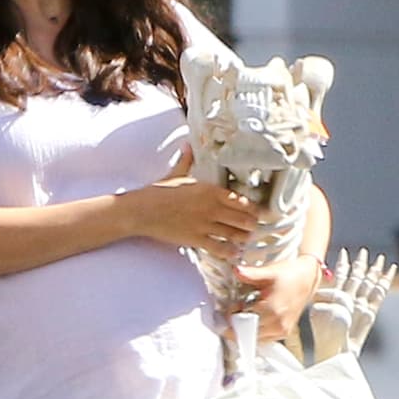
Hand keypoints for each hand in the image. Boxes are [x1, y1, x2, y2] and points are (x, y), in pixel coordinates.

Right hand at [136, 152, 258, 257]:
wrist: (141, 211)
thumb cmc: (156, 192)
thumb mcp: (174, 174)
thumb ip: (186, 161)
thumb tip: (187, 145)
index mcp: (208, 190)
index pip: (240, 200)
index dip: (252, 208)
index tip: (257, 212)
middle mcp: (211, 207)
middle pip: (242, 219)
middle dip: (251, 224)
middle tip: (254, 227)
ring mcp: (204, 224)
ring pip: (234, 234)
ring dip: (243, 238)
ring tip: (246, 239)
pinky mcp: (196, 239)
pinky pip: (220, 248)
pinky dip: (229, 251)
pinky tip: (232, 252)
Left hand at [231, 255, 319, 343]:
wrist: (307, 278)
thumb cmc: (289, 274)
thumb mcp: (269, 272)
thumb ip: (250, 274)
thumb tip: (236, 270)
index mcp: (273, 311)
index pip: (243, 322)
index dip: (231, 317)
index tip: (227, 308)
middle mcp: (278, 325)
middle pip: (247, 333)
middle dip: (236, 324)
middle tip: (231, 311)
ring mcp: (282, 330)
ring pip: (255, 338)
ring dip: (245, 328)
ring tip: (241, 314)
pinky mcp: (284, 332)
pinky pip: (263, 338)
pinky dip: (254, 331)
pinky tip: (251, 318)